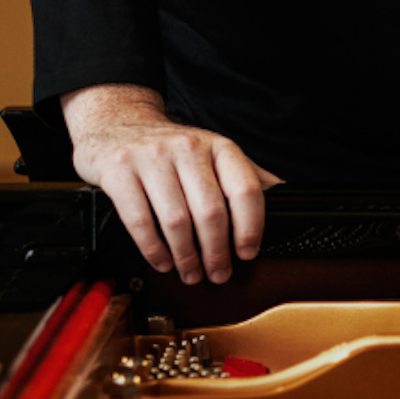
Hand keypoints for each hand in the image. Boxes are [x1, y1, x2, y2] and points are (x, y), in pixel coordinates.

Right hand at [61, 83, 279, 285]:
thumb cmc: (171, 148)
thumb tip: (283, 197)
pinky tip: (163, 262)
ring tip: (192, 273)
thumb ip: (244, 174)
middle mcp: (187, 148)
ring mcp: (151, 158)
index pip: (245, 189)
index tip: (248, 252)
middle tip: (219, 274)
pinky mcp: (119, 171)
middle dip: (217, 252)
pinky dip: (154, 250)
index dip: (250, 227)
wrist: (116, 124)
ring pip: (176, 221)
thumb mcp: (213, 152)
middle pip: (211, 212)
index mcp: (218, 146)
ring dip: (186, 257)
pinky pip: (140, 221)